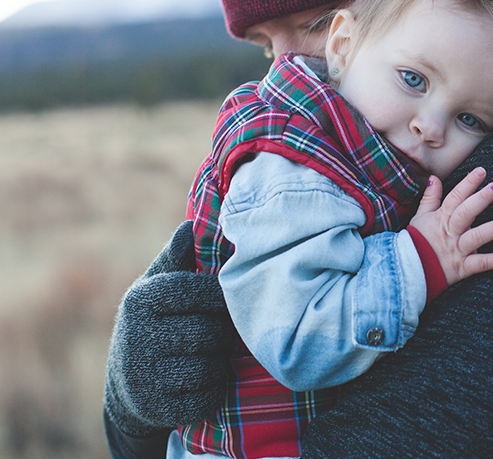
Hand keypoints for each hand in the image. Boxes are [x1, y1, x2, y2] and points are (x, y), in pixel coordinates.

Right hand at [104, 221, 234, 436]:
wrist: (129, 381)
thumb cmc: (158, 319)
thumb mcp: (160, 284)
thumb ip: (179, 256)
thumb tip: (192, 224)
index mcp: (142, 298)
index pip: (200, 291)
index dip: (221, 297)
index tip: (224, 300)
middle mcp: (138, 336)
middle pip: (211, 332)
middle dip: (222, 333)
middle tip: (219, 332)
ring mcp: (145, 375)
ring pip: (211, 366)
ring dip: (220, 362)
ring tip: (211, 354)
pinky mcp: (157, 407)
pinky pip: (207, 397)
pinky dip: (213, 390)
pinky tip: (203, 379)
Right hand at [409, 167, 492, 286]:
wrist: (409, 271)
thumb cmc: (417, 241)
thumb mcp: (420, 217)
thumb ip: (430, 198)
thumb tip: (435, 178)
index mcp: (442, 218)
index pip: (455, 197)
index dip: (468, 183)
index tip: (481, 171)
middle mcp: (451, 232)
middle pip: (466, 213)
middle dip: (481, 199)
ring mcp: (457, 250)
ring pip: (477, 237)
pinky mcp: (462, 268)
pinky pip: (481, 264)